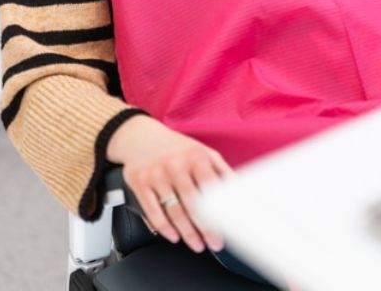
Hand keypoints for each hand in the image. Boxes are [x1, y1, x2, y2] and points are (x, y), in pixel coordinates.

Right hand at [106, 115, 232, 252]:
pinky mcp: (140, 182)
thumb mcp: (203, 152)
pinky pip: (152, 210)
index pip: (211, 190)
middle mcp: (176, 165)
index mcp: (196, 157)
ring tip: (196, 244)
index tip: (226, 228)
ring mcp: (157, 174)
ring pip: (174, 210)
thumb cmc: (178, 148)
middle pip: (193, 204)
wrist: (142, 136)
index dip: (219, 212)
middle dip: (205, 228)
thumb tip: (240, 191)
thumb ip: (221, 171)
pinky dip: (164, 227)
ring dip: (186, 232)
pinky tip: (173, 236)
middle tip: (213, 243)